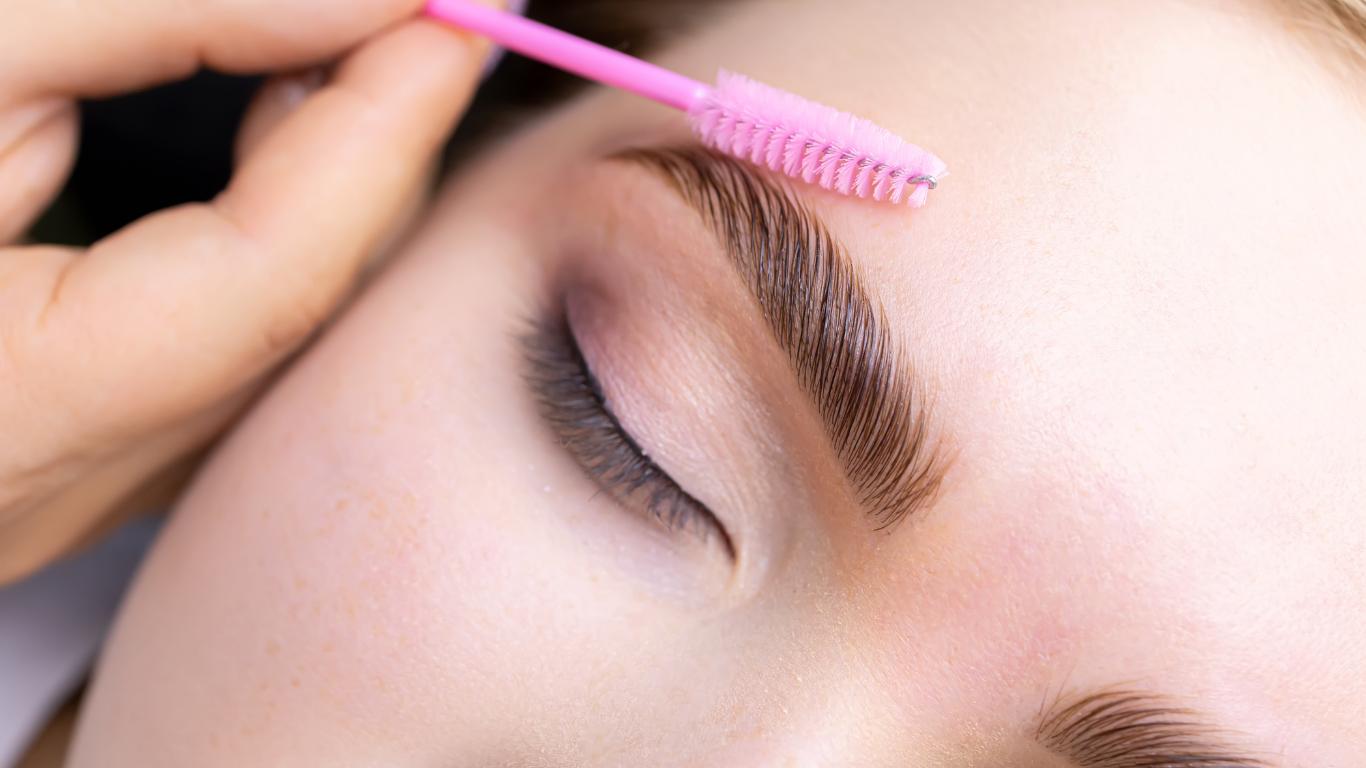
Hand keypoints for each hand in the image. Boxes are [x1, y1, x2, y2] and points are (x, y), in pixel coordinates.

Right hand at [0, 0, 489, 582]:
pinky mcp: (61, 444)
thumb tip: (352, 0)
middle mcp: (61, 475)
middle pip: (305, 302)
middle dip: (375, 144)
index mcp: (19, 407)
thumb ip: (162, 19)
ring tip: (344, 51)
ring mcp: (66, 477)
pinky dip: (266, 228)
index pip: (284, 264)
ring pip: (276, 325)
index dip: (385, 122)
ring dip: (326, 180)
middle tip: (418, 16)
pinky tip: (258, 138)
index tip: (454, 8)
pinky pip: (220, 340)